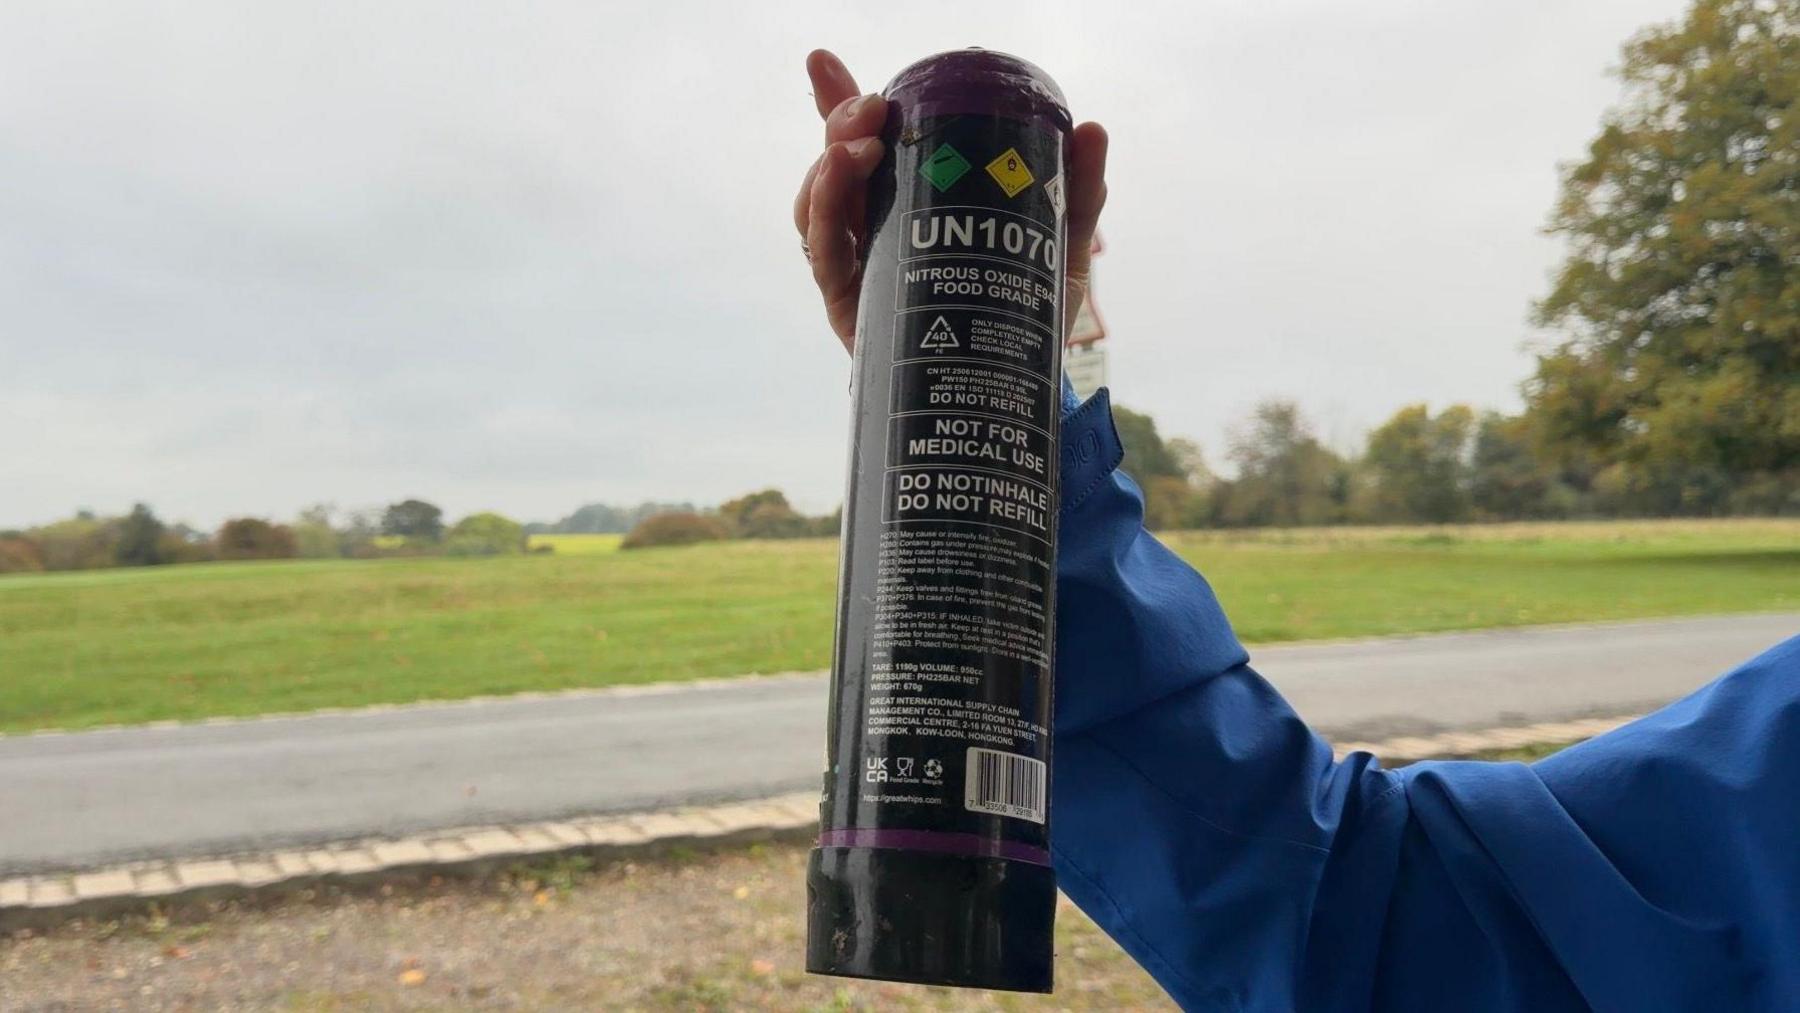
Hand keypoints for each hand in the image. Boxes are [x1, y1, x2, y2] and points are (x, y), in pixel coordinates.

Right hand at [794, 49, 1108, 353]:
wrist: (1020, 390)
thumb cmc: (1027, 309)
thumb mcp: (1057, 243)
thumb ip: (1075, 191)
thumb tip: (1091, 129)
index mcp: (909, 202)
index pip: (864, 144)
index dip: (838, 100)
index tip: (821, 60)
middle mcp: (873, 231)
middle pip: (836, 166)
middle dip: (841, 124)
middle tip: (874, 110)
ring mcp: (858, 269)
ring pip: (817, 208)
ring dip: (827, 169)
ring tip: (860, 148)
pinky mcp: (851, 309)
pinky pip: (823, 259)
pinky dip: (821, 220)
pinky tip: (838, 190)